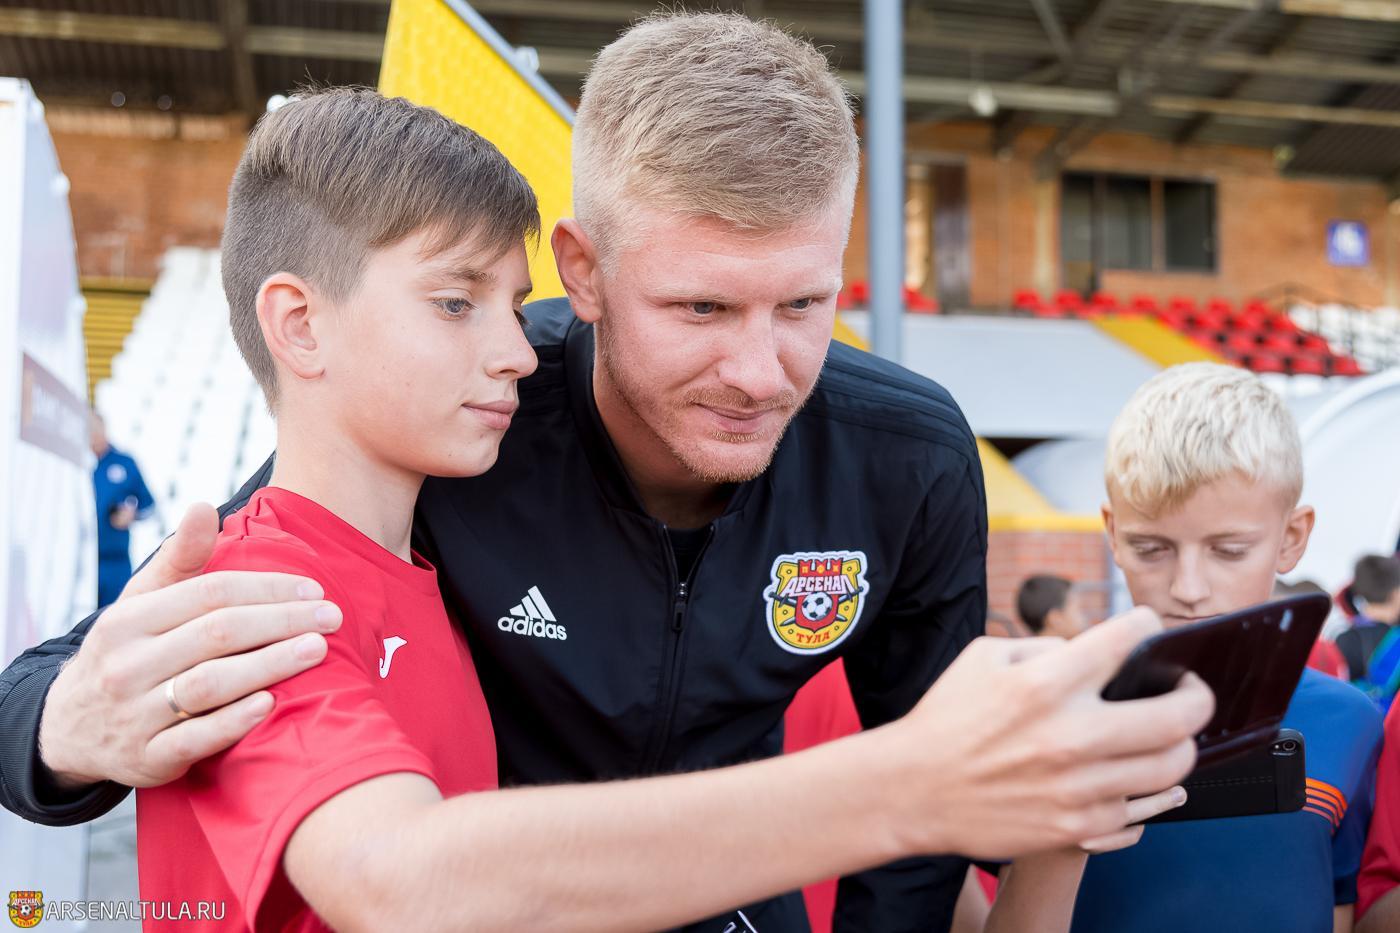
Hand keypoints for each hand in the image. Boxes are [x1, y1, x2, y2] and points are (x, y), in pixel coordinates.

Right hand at [39, 503, 340, 789]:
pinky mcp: (146, 760)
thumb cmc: (128, 652)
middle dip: (281, 621)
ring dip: (268, 665)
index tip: (313, 590)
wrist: (70, 728)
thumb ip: (180, 558)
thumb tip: (203, 506)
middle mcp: (127, 665)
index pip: (210, 594)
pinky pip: (193, 739)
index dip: (266, 589)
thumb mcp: (141, 602)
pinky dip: (232, 722)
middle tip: (332, 617)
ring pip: (208, 684)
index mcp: (129, 620)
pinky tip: (269, 704)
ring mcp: (135, 714)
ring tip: (317, 650)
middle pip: (216, 634)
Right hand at [879, 607, 1212, 859]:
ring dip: (1180, 746)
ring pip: (1173, 767)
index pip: (1130, 640)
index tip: (1150, 631)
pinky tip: (1141, 776)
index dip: (1149, 627)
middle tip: (1190, 691)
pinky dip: (1151, 790)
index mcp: (1046, 682)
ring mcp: (1079, 786)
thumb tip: (1097, 651)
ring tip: (1169, 737)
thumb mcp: (985, 657)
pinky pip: (1145, 810)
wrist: (913, 790)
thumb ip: (1046, 649)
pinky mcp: (1078, 826)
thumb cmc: (948, 718)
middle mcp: (1070, 734)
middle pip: (1179, 715)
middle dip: (1197, 696)